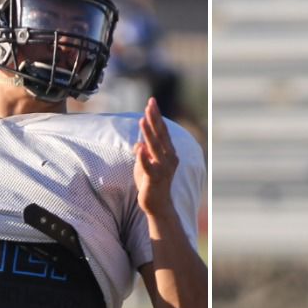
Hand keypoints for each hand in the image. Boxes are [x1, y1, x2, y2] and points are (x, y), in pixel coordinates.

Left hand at [134, 97, 178, 216]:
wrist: (158, 205)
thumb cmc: (151, 183)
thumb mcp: (146, 164)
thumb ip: (143, 152)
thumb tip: (138, 144)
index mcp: (169, 153)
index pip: (162, 131)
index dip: (156, 116)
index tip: (151, 102)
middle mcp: (169, 158)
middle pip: (161, 135)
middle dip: (154, 119)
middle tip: (150, 103)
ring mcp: (163, 169)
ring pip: (155, 147)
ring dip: (148, 133)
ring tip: (142, 120)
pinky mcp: (154, 179)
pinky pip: (148, 166)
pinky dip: (144, 157)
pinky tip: (139, 147)